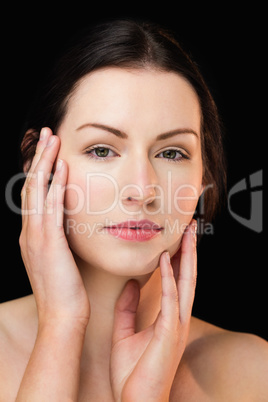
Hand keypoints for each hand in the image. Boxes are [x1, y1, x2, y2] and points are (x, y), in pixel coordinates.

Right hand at [19, 127, 89, 327]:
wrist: (62, 316)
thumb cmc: (65, 290)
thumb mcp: (59, 260)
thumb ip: (59, 239)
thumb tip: (68, 224)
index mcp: (33, 236)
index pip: (33, 195)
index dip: (39, 171)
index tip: (49, 152)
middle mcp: (30, 232)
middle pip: (31, 186)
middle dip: (40, 158)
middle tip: (48, 135)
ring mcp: (36, 236)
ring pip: (37, 190)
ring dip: (45, 163)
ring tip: (53, 140)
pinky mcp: (49, 242)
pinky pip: (51, 206)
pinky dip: (55, 184)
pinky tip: (61, 167)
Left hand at [110, 220, 196, 401]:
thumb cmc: (132, 373)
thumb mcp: (124, 332)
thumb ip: (127, 307)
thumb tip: (130, 282)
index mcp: (168, 317)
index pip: (177, 280)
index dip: (179, 257)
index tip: (177, 237)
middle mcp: (177, 317)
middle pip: (187, 276)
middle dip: (190, 250)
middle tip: (191, 227)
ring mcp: (176, 324)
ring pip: (185, 283)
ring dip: (186, 257)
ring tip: (187, 234)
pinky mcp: (169, 332)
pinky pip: (170, 299)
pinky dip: (168, 277)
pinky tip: (165, 260)